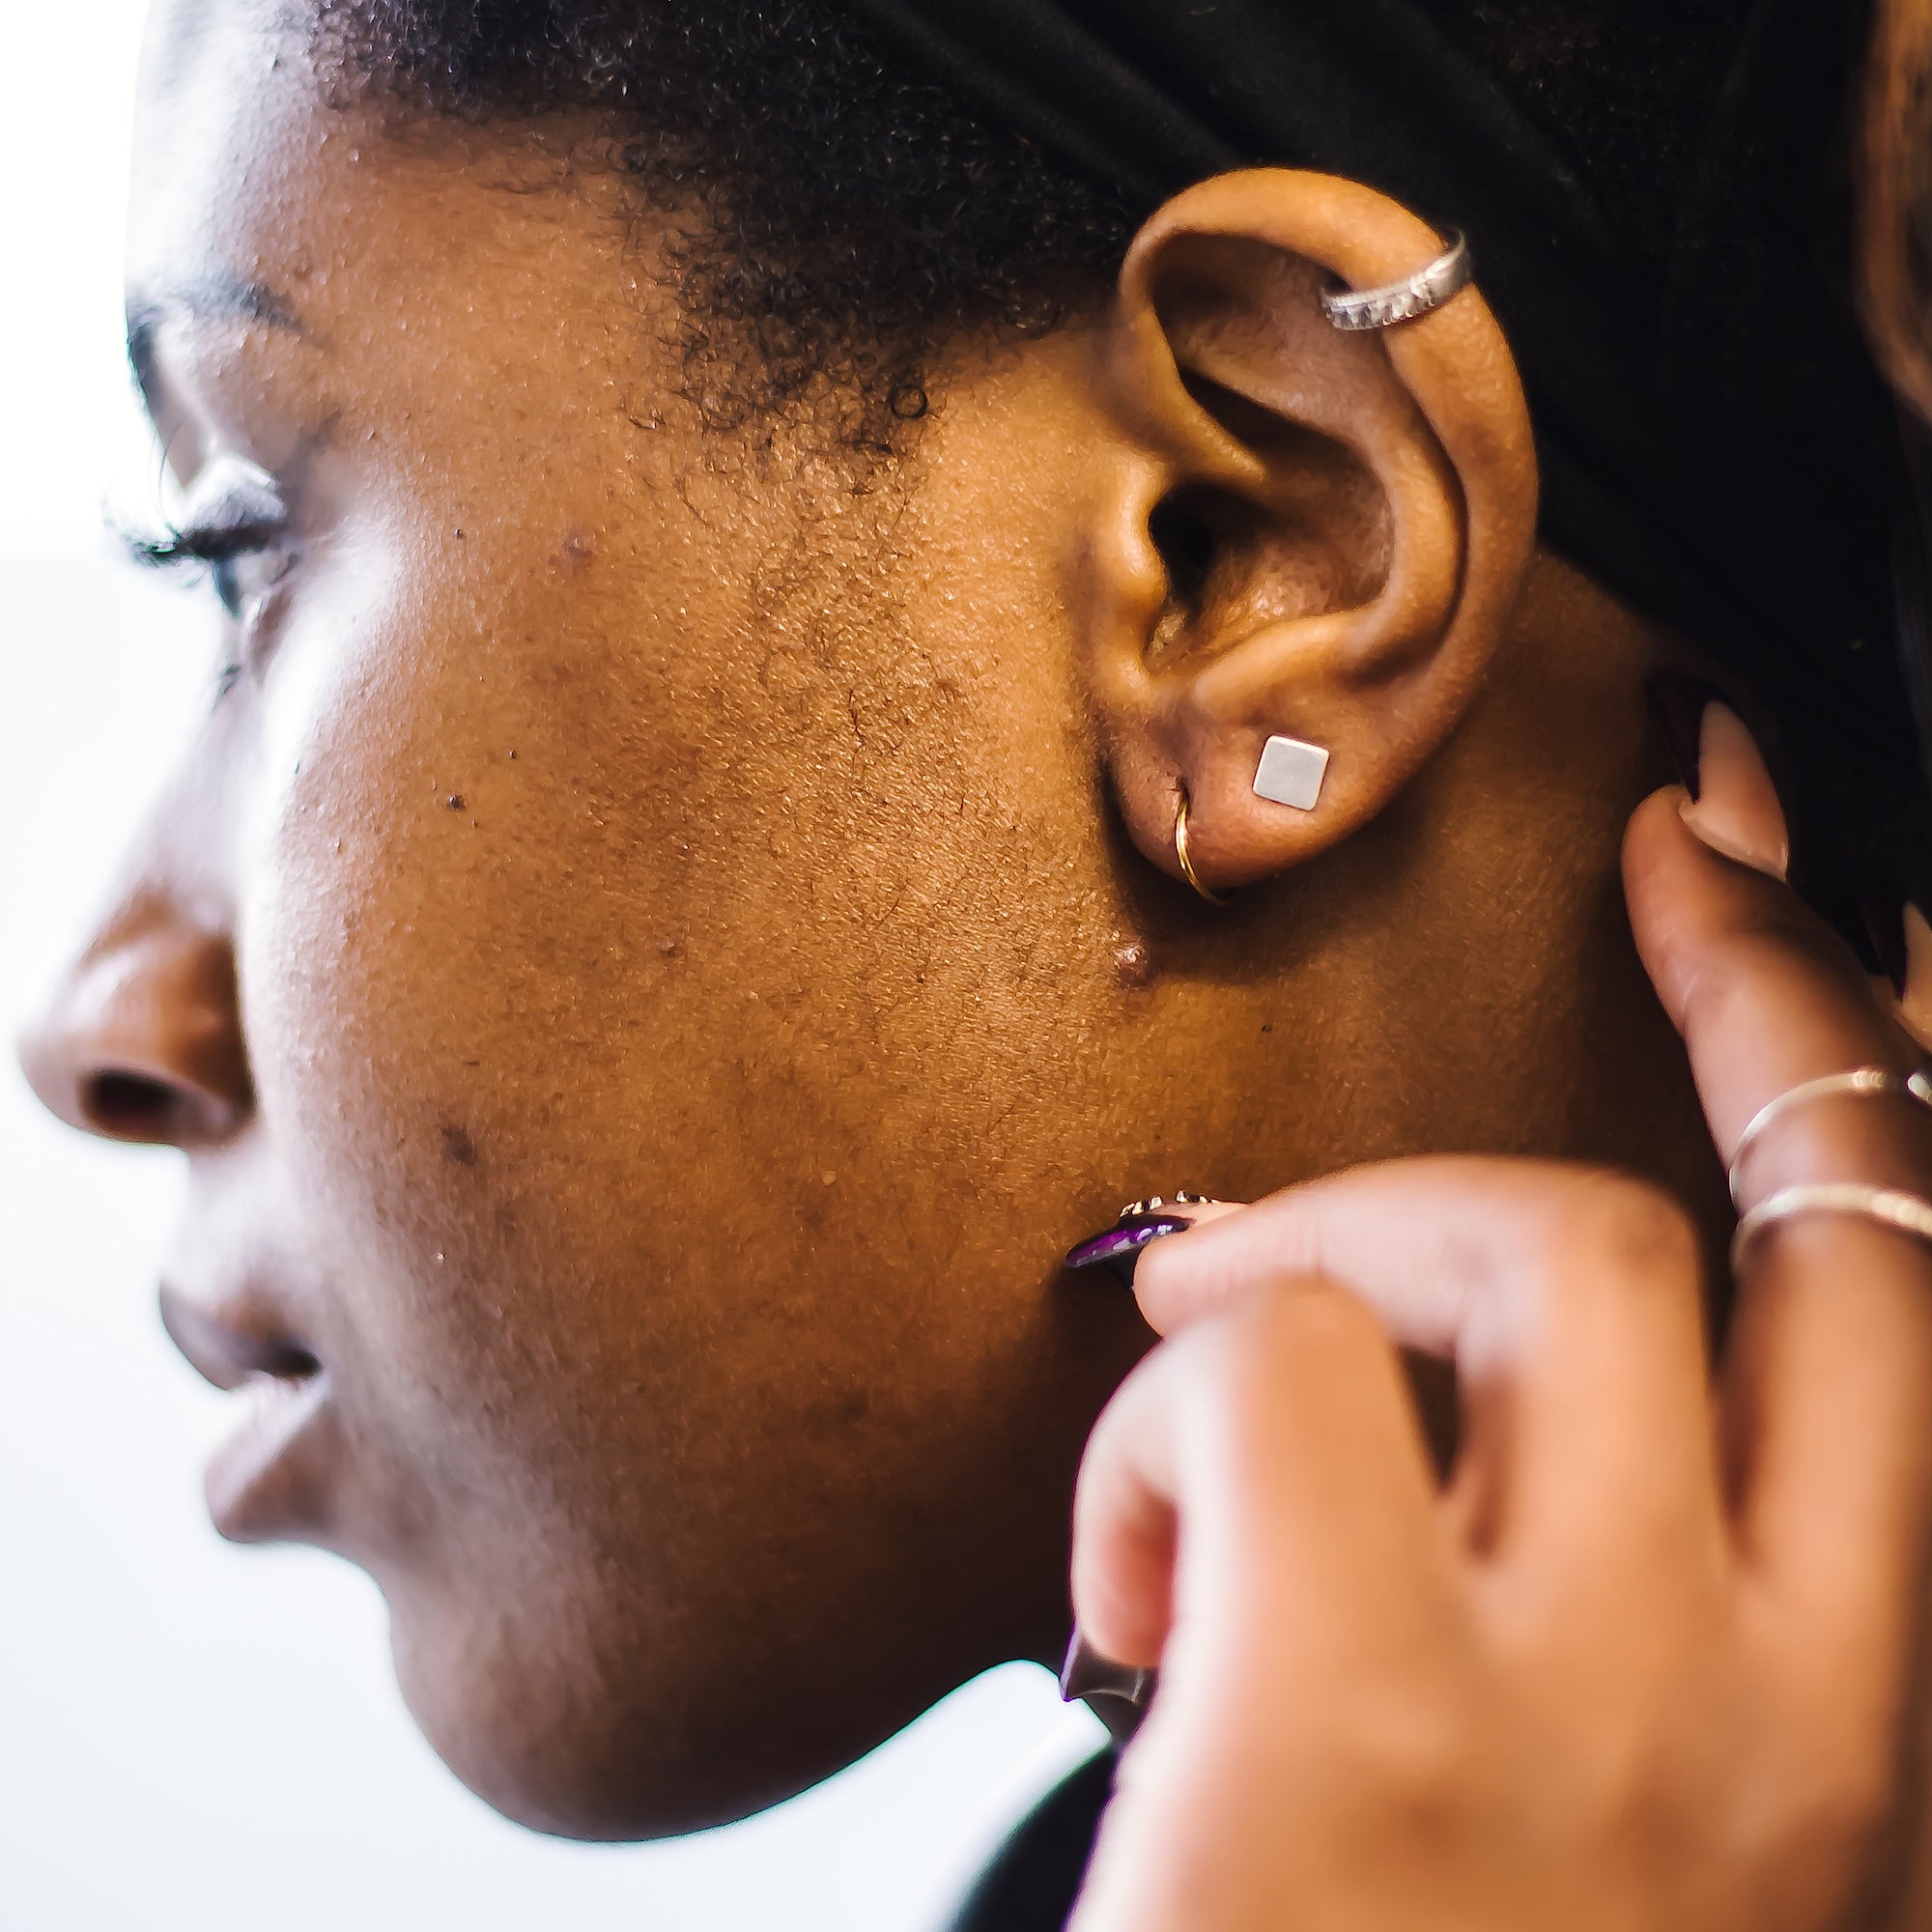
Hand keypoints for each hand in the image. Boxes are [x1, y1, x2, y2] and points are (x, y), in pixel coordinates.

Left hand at [1067, 707, 1931, 1931]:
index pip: (1902, 1293)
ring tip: (1216, 1413)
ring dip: (1329, 1258)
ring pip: (1497, 1242)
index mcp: (1866, 1731)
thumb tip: (1487, 1366)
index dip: (1838, 1037)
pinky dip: (1163, 1414)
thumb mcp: (1627, 1827)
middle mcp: (1790, 1703)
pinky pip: (1260, 1363)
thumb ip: (1630, 1601)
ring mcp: (1590, 1706)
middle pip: (1714, 1220)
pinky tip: (1123, 1582)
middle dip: (1662, 1021)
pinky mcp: (1356, 1717)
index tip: (1736, 874)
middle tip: (1534, 974)